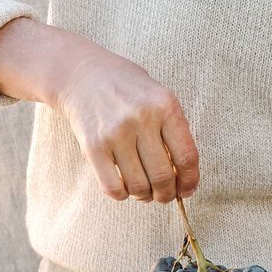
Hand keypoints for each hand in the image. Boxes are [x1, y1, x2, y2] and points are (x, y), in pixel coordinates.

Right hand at [57, 50, 198, 202]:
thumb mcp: (159, 99)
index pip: (186, 157)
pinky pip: (113, 188)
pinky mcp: (93, 147)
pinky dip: (122, 195)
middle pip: (163, 177)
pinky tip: (124, 187)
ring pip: (139, 187)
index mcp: (165, 106)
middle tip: (163, 195)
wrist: (82, 74)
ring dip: (144, 196)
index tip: (186, 191)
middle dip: (166, 194)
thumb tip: (184, 179)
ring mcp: (115, 133)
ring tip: (144, 190)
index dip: (189, 182)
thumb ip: (174, 133)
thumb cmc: (128, 91)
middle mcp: (141, 119)